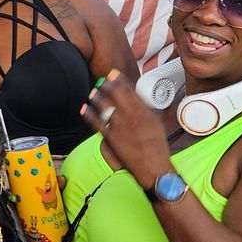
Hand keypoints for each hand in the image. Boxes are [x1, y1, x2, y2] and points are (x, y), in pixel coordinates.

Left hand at [79, 71, 172, 190]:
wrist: (153, 167)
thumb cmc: (157, 147)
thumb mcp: (156, 124)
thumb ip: (146, 112)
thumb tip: (139, 102)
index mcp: (143, 112)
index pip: (129, 90)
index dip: (119, 80)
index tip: (114, 73)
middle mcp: (130, 116)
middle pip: (115, 95)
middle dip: (107, 85)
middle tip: (101, 80)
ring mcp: (119, 127)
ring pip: (104, 106)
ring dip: (97, 97)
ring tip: (93, 92)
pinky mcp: (110, 138)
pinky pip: (96, 123)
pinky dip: (88, 114)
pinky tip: (84, 108)